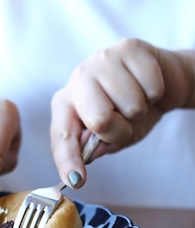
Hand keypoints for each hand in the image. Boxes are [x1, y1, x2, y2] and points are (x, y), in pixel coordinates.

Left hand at [50, 38, 194, 188]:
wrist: (162, 83)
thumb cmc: (131, 113)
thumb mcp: (113, 137)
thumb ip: (97, 147)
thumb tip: (86, 158)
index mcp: (66, 105)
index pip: (64, 136)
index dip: (69, 160)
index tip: (76, 180)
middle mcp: (78, 79)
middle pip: (99, 120)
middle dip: (120, 130)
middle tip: (125, 121)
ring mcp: (101, 60)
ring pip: (131, 105)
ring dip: (141, 111)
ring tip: (137, 101)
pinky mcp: (128, 47)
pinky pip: (151, 87)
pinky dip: (155, 93)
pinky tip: (147, 86)